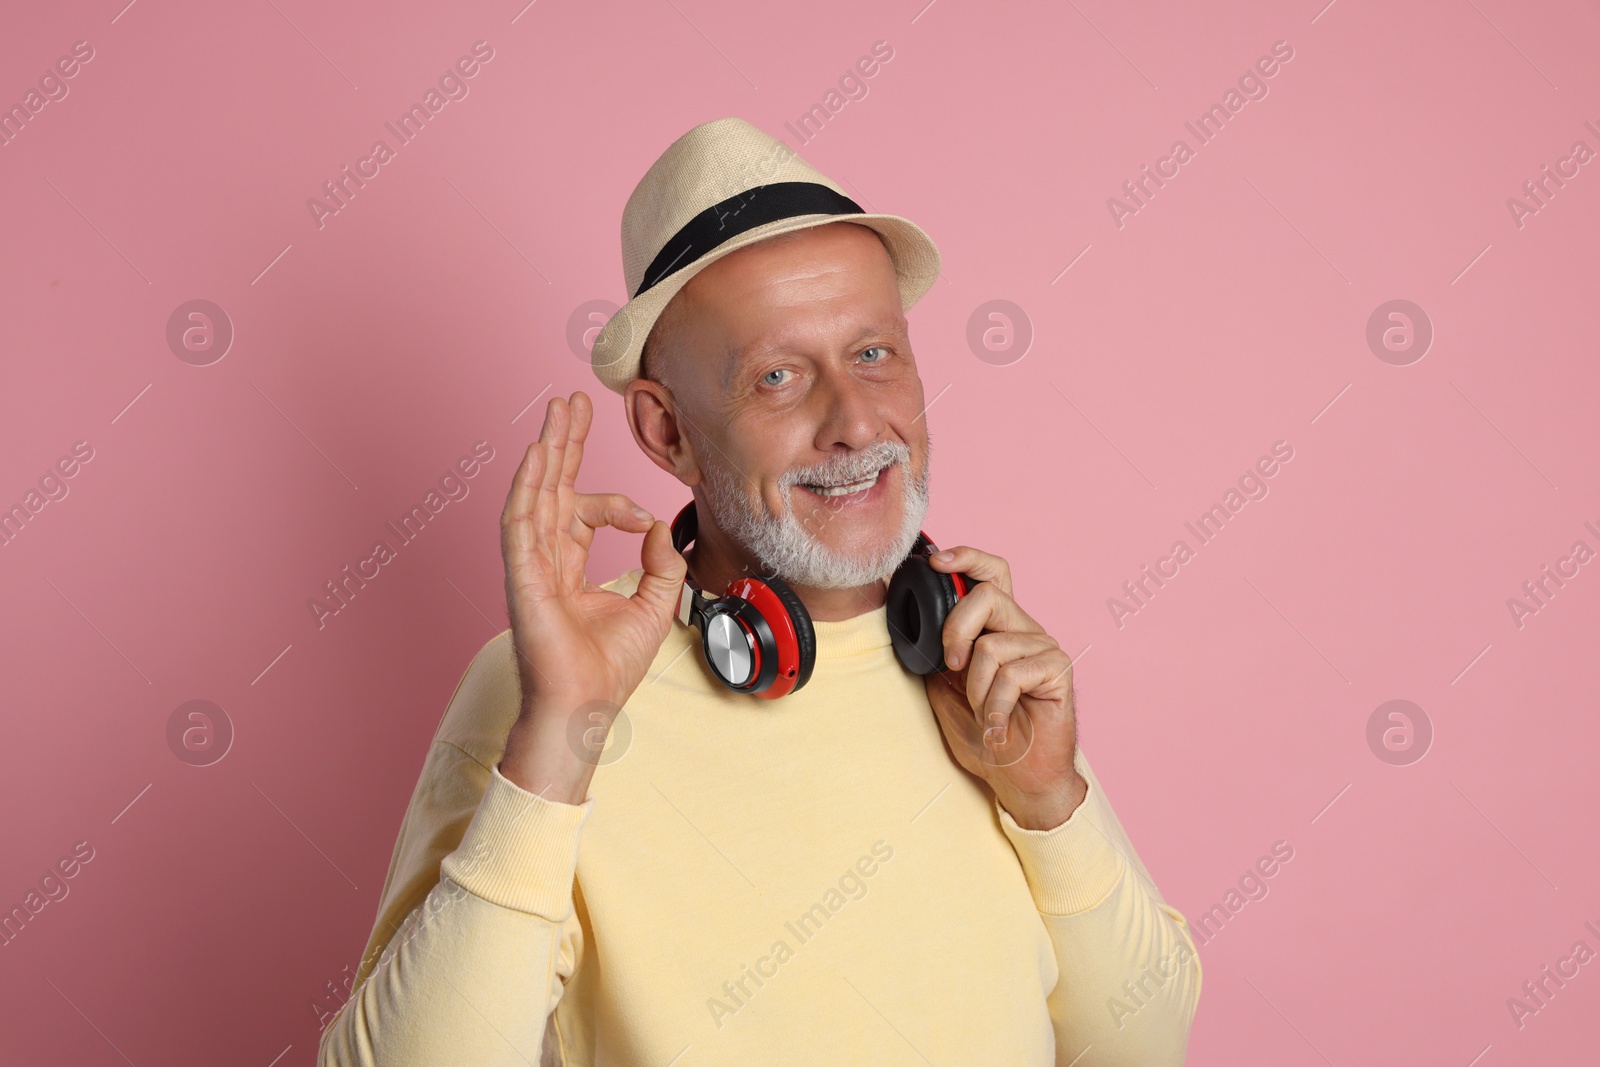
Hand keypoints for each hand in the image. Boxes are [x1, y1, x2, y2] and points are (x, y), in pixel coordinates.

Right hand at [497, 392, 686, 802]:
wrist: (587, 707)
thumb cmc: (610, 668)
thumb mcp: (656, 605)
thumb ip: (663, 562)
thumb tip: (663, 524)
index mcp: (568, 566)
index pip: (585, 512)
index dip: (617, 503)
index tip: (647, 515)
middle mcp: (544, 559)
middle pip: (551, 487)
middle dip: (563, 443)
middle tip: (572, 401)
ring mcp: (529, 566)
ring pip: (534, 494)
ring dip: (546, 451)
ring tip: (557, 411)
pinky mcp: (522, 577)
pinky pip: (520, 523)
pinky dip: (528, 487)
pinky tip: (537, 457)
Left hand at [922, 547, 1086, 830]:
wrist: (1017, 778)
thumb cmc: (984, 735)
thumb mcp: (943, 688)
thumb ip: (936, 653)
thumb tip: (910, 621)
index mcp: (998, 628)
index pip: (990, 574)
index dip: (966, 558)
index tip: (935, 562)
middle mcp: (1024, 630)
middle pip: (988, 594)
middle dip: (956, 629)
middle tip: (950, 665)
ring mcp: (1044, 648)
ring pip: (993, 644)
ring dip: (976, 687)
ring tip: (984, 712)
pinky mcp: (1058, 670)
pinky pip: (1013, 673)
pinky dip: (995, 705)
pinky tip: (998, 726)